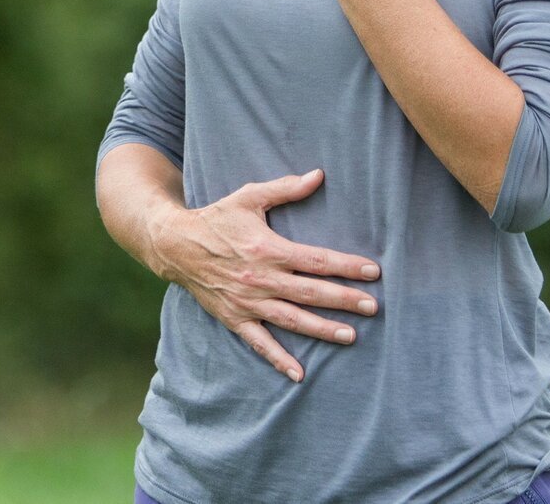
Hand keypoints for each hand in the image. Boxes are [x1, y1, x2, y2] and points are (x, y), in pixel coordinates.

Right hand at [158, 168, 381, 382]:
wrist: (176, 245)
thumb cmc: (217, 218)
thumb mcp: (250, 197)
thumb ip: (286, 188)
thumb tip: (319, 175)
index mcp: (270, 249)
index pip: (317, 260)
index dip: (347, 266)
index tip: (373, 271)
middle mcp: (262, 279)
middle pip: (311, 293)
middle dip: (344, 300)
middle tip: (373, 307)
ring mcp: (248, 303)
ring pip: (292, 320)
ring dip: (322, 329)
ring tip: (350, 336)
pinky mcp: (235, 319)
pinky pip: (260, 343)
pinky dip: (279, 360)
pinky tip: (299, 374)